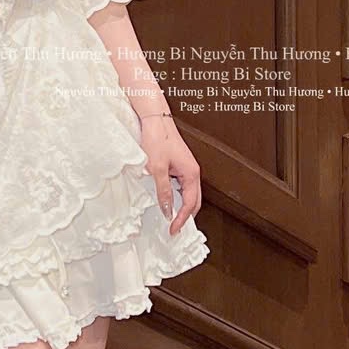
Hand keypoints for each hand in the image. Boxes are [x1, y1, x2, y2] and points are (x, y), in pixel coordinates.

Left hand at [140, 117, 201, 236]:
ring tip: (170, 217)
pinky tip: (166, 198)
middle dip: (185, 216)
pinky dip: (175, 195)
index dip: (182, 218)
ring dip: (181, 206)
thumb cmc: (157, 138)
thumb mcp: (157, 169)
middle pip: (194, 200)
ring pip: (187, 193)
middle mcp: (192, 171)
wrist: (154, 119)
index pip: (191, 204)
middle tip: (174, 228)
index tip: (174, 229)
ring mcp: (186, 167)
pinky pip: (180, 185)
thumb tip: (167, 210)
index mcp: (191, 173)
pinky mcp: (178, 164)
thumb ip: (163, 191)